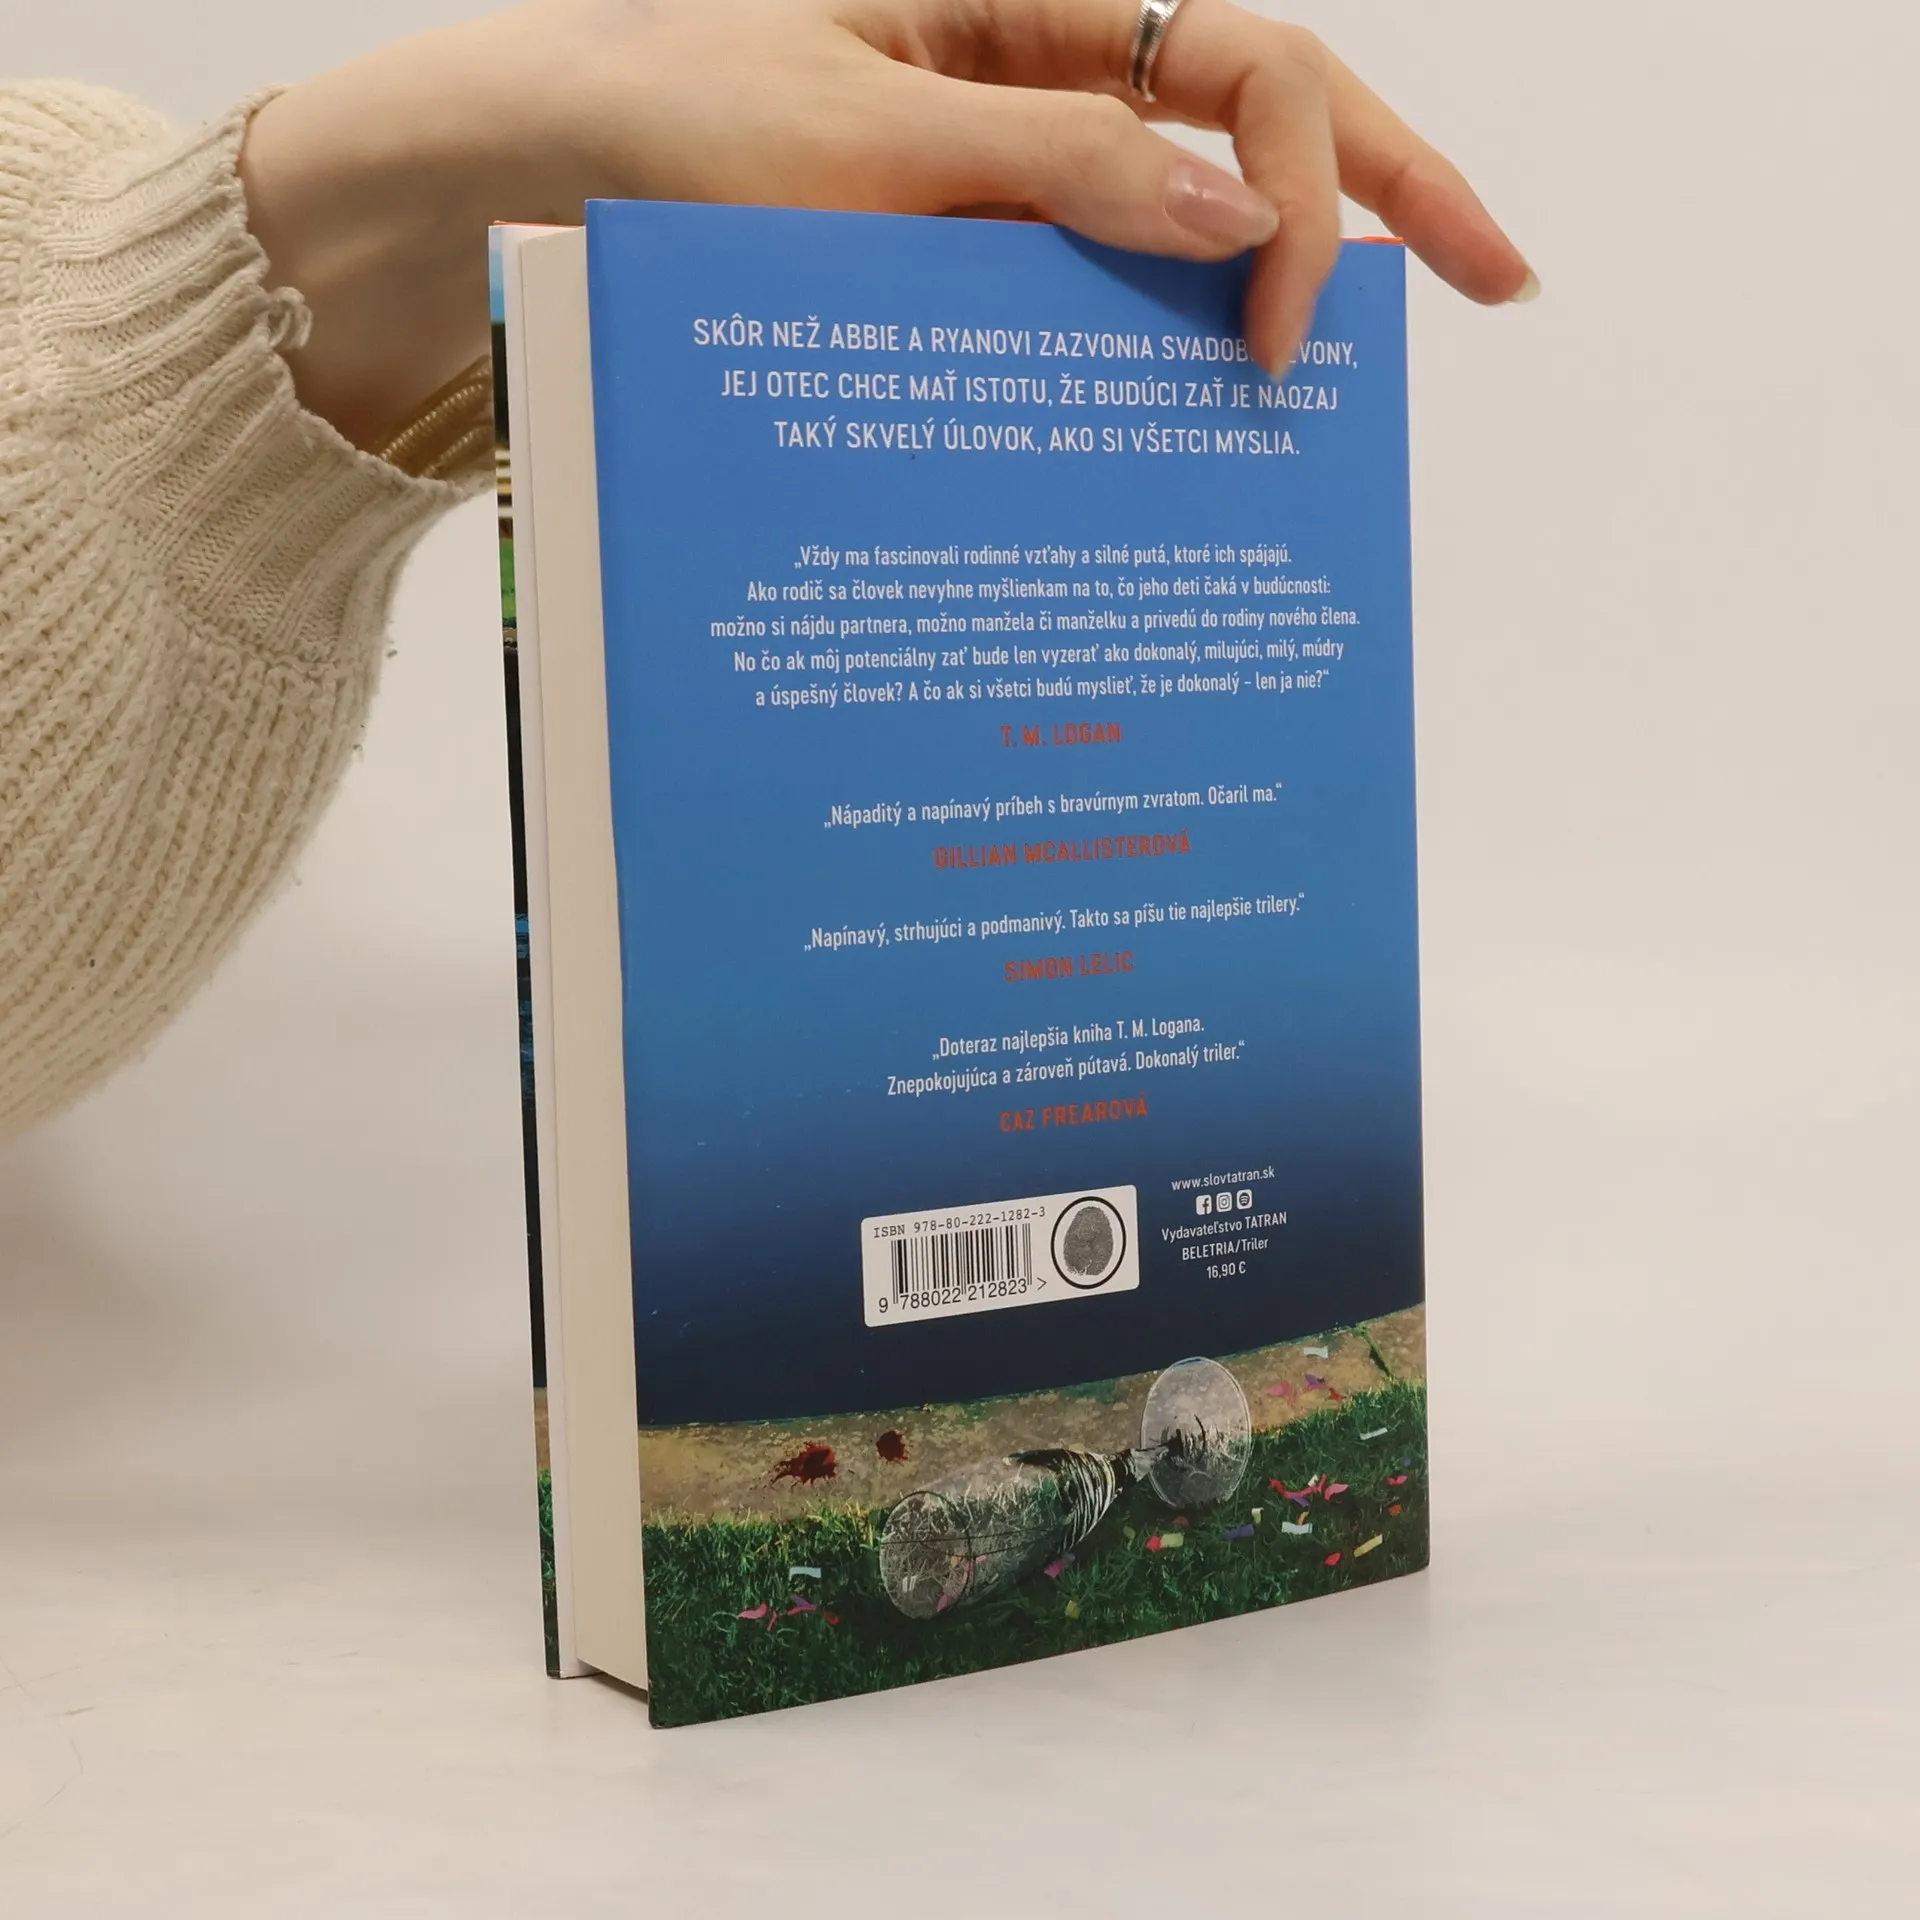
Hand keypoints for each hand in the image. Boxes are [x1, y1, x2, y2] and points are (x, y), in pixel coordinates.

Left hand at [241, 0, 1533, 449]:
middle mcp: (1031, 68)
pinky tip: (1200, 404)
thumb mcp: (851, 139)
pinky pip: (1083, 285)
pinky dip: (1148, 340)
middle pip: (1255, 109)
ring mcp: (1000, 165)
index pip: (1240, 57)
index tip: (1287, 321)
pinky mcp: (954, 248)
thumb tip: (1221, 212)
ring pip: (1179, 208)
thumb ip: (1045, 163)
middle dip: (1386, 191)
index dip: (1304, 180)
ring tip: (1358, 377)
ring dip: (1276, 277)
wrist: (514, 178)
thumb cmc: (649, 118)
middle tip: (1505, 279)